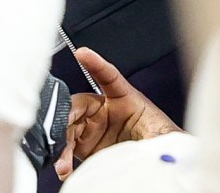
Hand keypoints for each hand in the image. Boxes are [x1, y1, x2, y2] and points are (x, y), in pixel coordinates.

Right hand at [54, 47, 180, 177]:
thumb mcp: (162, 138)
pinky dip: (61, 156)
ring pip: (67, 126)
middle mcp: (104, 109)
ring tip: (62, 159)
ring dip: (60, 141)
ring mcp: (92, 127)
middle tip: (58, 127)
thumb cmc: (162, 144)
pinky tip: (63, 166)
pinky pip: (66, 146)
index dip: (95, 64)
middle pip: (78, 104)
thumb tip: (158, 147)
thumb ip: (157, 139)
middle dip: (64, 115)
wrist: (157, 164)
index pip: (109, 76)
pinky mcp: (84, 145)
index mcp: (126, 98)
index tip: (82, 53)